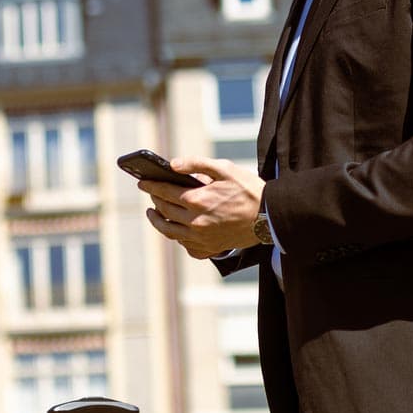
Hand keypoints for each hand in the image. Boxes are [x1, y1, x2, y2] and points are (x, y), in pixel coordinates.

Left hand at [140, 157, 264, 258]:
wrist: (269, 217)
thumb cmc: (249, 190)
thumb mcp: (225, 168)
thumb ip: (196, 163)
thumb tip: (172, 164)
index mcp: (197, 200)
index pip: (164, 192)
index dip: (151, 185)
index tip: (142, 182)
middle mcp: (195, 222)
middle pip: (164, 211)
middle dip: (154, 200)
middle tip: (150, 193)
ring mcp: (201, 238)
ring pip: (170, 232)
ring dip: (158, 221)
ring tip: (153, 213)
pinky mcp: (209, 248)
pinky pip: (186, 246)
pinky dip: (177, 237)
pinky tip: (177, 230)